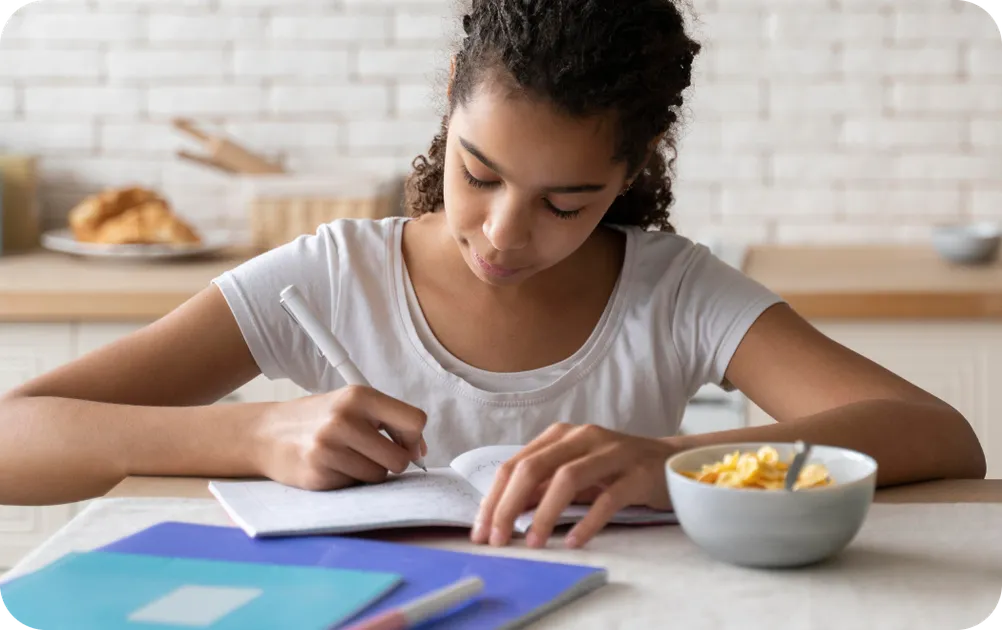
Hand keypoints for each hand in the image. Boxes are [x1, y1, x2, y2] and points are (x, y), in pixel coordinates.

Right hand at [251, 385, 427, 490]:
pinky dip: (348, 479)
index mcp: (359, 396)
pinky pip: (355, 486)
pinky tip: (330, 466)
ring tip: (346, 457)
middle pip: (399, 458)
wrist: (266, 433)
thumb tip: (420, 451)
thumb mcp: (352, 405)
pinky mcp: (318, 473)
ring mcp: (329, 447)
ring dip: (369, 472)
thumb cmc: (318, 419)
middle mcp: (344, 419)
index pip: (414, 421)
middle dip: (392, 462)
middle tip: (373, 454)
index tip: (406, 445)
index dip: (414, 439)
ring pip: (379, 476)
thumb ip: (388, 421)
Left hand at [471, 423, 674, 548]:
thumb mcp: (574, 475)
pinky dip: (588, 521)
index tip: (481, 532)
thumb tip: (503, 513)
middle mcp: (582, 436)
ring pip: (567, 478)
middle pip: (534, 467)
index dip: (494, 499)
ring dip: (545, 513)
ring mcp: (611, 452)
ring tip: (533, 543)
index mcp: (560, 436)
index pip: (515, 464)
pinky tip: (574, 542)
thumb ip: (541, 488)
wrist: (671, 462)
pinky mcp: (637, 472)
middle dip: (509, 505)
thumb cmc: (615, 471)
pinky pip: (608, 498)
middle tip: (498, 540)